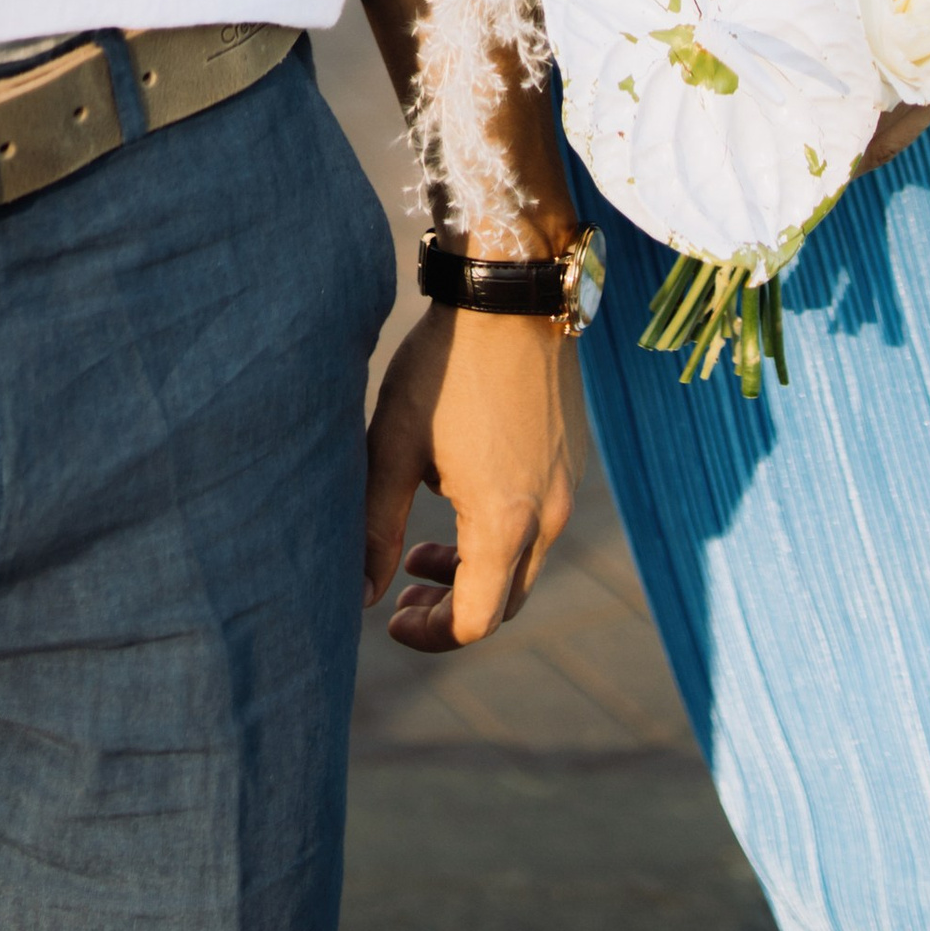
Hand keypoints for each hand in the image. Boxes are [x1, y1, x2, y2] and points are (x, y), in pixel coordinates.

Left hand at [363, 305, 572, 652]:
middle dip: (452, 607)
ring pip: (523, 564)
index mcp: (505, 522)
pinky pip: (540, 523)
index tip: (391, 618)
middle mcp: (549, 515)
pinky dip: (500, 535)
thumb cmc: (445, 369)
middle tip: (402, 589)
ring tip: (420, 549)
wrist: (508, 296)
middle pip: (503, 601)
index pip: (474, 622)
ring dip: (474, 570)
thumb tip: (358, 594)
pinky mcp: (571, 461)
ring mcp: (567, 488)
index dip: (430, 634)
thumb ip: (374, 527)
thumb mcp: (394, 447)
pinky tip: (458, 497)